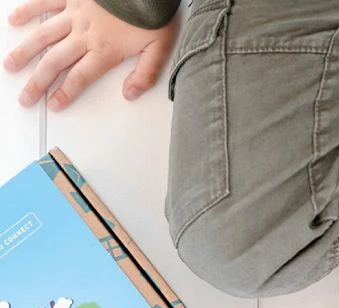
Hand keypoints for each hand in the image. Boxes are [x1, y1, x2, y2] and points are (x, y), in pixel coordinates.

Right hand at [3, 0, 178, 109]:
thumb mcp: (159, 49)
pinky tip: (14, 20)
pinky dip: (28, 10)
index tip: (53, 104)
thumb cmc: (153, 13)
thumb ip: (145, 75)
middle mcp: (85, 33)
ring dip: (25, 51)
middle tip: (25, 97)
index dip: (65, 92)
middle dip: (38, 82)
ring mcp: (75, 13)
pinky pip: (45, 2)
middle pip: (56, 62)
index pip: (80, 77)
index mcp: (105, 49)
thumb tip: (130, 94)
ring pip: (44, 35)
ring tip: (10, 65)